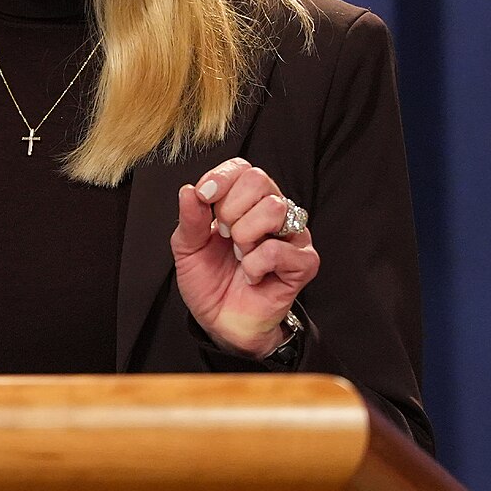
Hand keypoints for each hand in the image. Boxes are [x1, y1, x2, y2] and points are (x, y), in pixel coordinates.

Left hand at [171, 157, 317, 356]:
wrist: (220, 322)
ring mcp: (292, 236)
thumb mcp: (187, 248)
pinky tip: (252, 275)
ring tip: (239, 255)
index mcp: (245, 201)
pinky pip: (279, 249)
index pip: (242, 168)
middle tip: (224, 236)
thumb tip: (189, 190)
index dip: (221, 179)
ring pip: (273, 209)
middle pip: (259, 180)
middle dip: (230, 208)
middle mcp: (272, 212)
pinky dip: (256, 264)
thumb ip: (190, 219)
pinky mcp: (303, 263)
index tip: (204, 199)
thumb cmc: (209, 281)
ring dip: (245, 235)